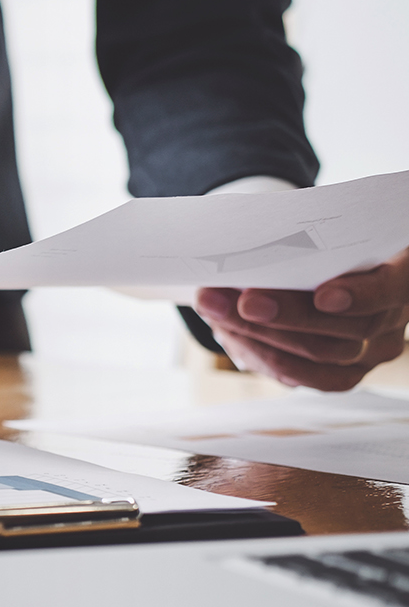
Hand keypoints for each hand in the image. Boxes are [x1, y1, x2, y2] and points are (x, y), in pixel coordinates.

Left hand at [194, 247, 408, 389]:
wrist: (307, 272)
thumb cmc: (311, 243)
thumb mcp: (310, 230)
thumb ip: (292, 238)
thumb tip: (240, 252)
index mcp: (402, 269)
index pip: (395, 286)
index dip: (364, 295)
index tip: (324, 296)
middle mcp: (396, 315)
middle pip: (352, 328)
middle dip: (290, 315)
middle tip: (245, 301)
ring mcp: (372, 350)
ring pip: (321, 355)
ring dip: (260, 333)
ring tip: (216, 309)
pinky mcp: (342, 373)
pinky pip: (303, 375)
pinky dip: (261, 353)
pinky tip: (230, 333)